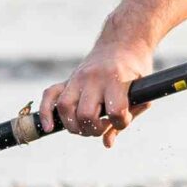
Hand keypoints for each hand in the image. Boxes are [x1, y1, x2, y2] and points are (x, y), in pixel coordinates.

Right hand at [38, 40, 153, 145]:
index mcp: (116, 78)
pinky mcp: (68, 79)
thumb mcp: (141, 92)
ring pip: (65, 108)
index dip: (121, 123)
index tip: (124, 119)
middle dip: (95, 129)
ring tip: (85, 128)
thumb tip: (107, 143)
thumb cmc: (135, 70)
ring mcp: (78, 78)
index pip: (115, 111)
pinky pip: (49, 95)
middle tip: (103, 126)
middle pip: (86, 114)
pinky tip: (49, 128)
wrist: (123, 43)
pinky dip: (45, 113)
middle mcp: (94, 78)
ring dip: (74, 126)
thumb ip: (127, 117)